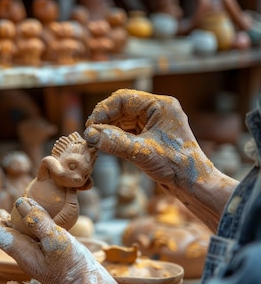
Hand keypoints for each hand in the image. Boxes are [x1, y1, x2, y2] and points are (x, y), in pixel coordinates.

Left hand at [0, 197, 123, 283]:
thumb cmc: (74, 269)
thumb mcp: (55, 241)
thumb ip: (38, 222)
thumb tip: (20, 202)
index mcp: (23, 253)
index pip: (0, 234)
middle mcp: (28, 256)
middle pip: (7, 236)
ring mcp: (40, 258)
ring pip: (20, 238)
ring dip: (13, 223)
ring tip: (10, 210)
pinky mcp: (52, 258)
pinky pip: (34, 240)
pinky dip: (31, 227)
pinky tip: (40, 221)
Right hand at [84, 89, 236, 230]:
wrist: (193, 185)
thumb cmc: (176, 166)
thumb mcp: (142, 153)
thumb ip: (115, 142)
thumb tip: (90, 134)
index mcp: (160, 106)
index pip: (124, 98)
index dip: (104, 110)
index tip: (91, 125)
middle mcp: (157, 110)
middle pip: (122, 107)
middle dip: (105, 120)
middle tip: (90, 134)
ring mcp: (153, 122)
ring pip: (123, 119)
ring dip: (108, 129)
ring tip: (95, 141)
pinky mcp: (150, 135)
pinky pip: (127, 130)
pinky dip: (115, 137)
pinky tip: (105, 145)